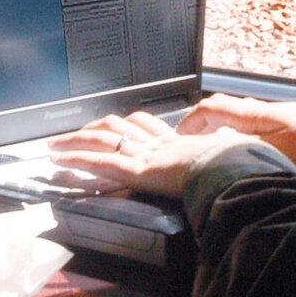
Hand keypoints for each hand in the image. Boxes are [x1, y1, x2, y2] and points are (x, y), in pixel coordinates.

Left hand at [47, 111, 251, 201]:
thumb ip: (227, 156)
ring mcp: (148, 155)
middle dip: (93, 129)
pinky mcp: (139, 170)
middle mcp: (160, 144)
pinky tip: (60, 159)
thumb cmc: (238, 168)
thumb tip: (240, 155)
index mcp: (180, 143)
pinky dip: (79, 159)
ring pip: (103, 140)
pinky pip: (103, 162)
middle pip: (118, 128)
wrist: (235, 170)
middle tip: (73, 133)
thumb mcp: (234, 158)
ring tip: (55, 146)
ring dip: (75, 141)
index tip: (112, 126)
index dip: (126, 126)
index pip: (145, 127)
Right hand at [175, 94, 295, 169]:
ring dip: (215, 130)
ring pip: (232, 118)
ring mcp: (271, 117)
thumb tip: (212, 153)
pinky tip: (238, 151)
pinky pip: (246, 126)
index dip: (189, 121)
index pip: (210, 108)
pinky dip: (233, 135)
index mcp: (252, 113)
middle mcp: (258, 110)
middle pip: (218, 110)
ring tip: (206, 149)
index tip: (177, 138)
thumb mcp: (275, 149)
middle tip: (185, 145)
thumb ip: (242, 148)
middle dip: (198, 125)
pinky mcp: (283, 125)